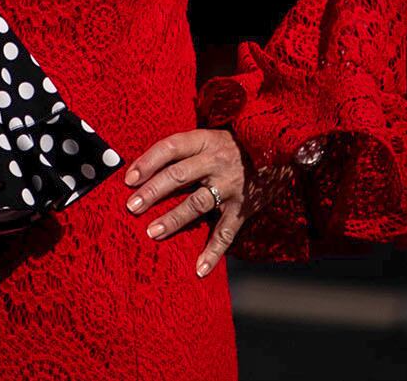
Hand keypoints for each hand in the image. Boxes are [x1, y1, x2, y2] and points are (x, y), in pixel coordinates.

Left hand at [126, 129, 249, 275]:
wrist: (279, 152)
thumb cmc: (233, 145)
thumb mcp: (209, 137)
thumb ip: (184, 151)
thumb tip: (143, 167)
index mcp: (204, 141)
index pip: (170, 148)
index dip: (147, 161)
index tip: (127, 178)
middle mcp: (215, 162)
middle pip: (178, 176)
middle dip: (153, 192)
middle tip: (131, 207)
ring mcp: (230, 186)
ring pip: (197, 203)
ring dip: (174, 219)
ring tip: (152, 232)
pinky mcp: (243, 208)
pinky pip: (226, 232)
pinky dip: (213, 252)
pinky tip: (199, 269)